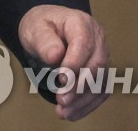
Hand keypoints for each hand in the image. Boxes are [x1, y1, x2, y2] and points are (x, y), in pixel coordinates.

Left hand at [19, 4, 109, 120]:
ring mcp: (102, 55)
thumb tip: (56, 56)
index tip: (61, 80)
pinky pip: (101, 91)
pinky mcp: (102, 72)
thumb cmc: (41, 27)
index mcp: (81, 23)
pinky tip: (72, 113)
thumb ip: (44, 41)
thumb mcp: (35, 28)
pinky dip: (88, 104)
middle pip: (96, 65)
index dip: (74, 63)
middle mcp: (97, 39)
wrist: (47, 29)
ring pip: (101, 81)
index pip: (83, 44)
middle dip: (79, 86)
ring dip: (84, 99)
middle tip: (62, 100)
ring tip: (64, 111)